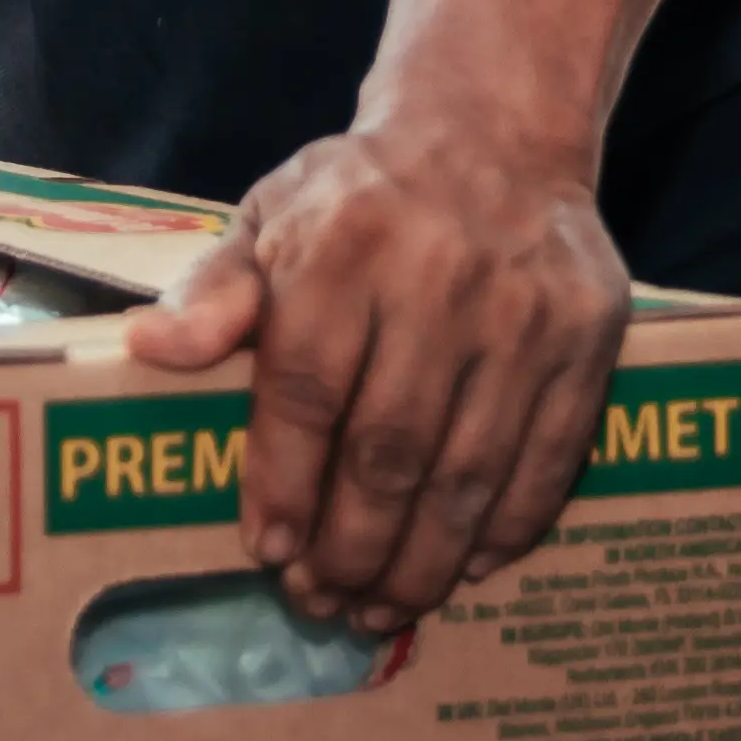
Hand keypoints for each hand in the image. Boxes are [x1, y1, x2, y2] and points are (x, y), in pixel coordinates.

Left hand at [126, 105, 629, 636]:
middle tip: (323, 598)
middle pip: (390, 449)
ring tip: (382, 606)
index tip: (271, 551)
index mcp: (345, 245)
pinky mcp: (591, 337)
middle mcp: (442, 276)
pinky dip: (506, 529)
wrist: (494, 134)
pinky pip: (550, 459)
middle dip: (352, 545)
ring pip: (470, 471)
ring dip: (422, 561)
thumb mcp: (272, 218)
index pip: (307, 390)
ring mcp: (526, 311)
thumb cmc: (360, 197)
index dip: (285, 484)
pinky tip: (465, 566)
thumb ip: (215, 292)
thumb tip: (149, 349)